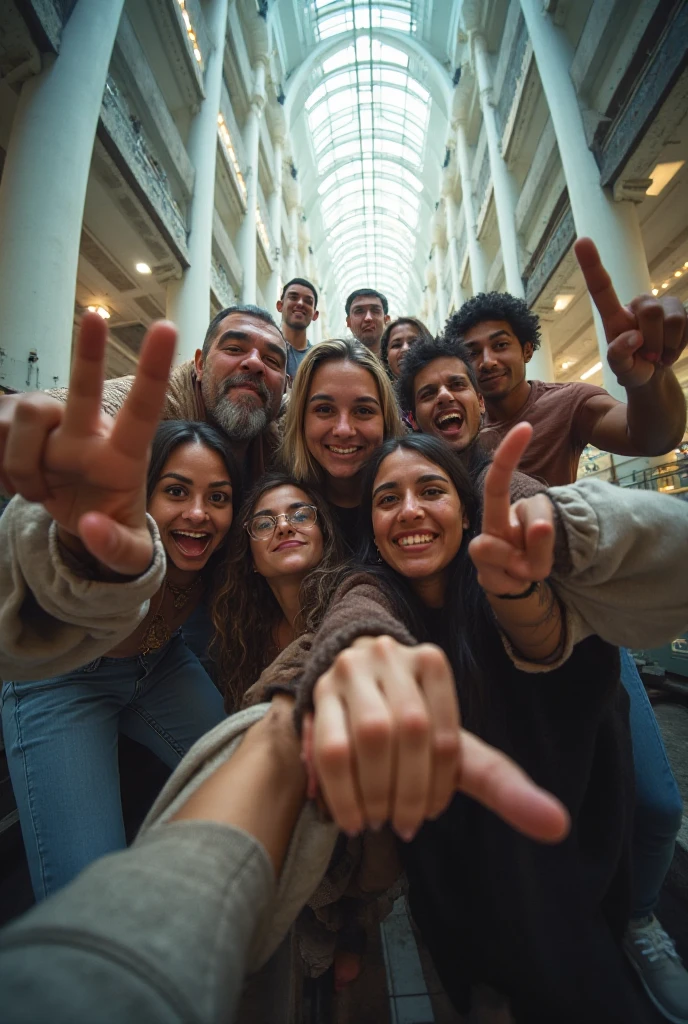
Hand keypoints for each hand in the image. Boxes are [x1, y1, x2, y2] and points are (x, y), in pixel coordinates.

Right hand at [1, 312, 176, 574]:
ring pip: (24, 421)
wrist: (78, 520)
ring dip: (20, 466)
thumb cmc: (111, 526)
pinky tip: (12, 482)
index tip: (166, 328)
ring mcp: (49, 426)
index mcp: (123, 455)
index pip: (144, 411)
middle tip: (96, 316)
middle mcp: (87, 431)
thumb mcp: (128, 555)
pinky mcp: (12, 428)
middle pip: (83, 390)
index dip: (152, 371)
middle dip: (90, 353)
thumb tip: (90, 525)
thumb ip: (117, 548)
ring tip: (35, 493)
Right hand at [304, 635, 568, 844]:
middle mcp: (392, 656)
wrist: (351, 689)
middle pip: (410, 731)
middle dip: (407, 791)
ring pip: (368, 736)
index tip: (429, 814)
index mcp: (432, 663)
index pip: (445, 736)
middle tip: (402, 826)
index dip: (439, 786)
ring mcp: (352, 670)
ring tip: (376, 822)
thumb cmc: (411, 725)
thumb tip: (560, 827)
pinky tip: (350, 817)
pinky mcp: (319, 691)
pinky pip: (330, 748)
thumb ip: (502, 784)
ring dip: (373, 793)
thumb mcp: (454, 747)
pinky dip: (343, 792)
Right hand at [469, 422, 553, 595]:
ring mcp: (481, 552)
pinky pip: (515, 573)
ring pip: (514, 545)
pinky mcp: (484, 577)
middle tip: (535, 481)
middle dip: (507, 467)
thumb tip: (538, 528)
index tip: (525, 427)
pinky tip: (517, 579)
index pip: (498, 481)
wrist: (511, 588)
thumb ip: (541, 539)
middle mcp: (488, 527)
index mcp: (499, 512)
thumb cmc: (525, 557)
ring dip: (534, 557)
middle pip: (494, 495)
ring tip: (528, 565)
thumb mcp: (543, 545)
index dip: (508, 454)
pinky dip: (525, 576)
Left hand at [575, 237, 686, 387]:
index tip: (582, 241)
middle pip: (650, 310)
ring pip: (673, 319)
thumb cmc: (632, 369)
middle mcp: (639, 304)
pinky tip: (672, 349)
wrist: (655, 377)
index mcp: (615, 316)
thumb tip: (633, 336)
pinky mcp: (684, 310)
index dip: (592, 264)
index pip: (602, 288)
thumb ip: (619, 356)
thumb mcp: (621, 370)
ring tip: (660, 355)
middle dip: (653, 341)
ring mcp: (663, 305)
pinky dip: (681, 345)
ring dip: (668, 346)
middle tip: (649, 357)